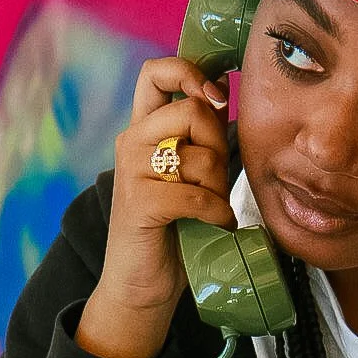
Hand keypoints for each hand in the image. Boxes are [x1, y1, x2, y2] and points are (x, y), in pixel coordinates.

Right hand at [77, 56, 233, 357]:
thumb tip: (225, 95)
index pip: (155, 72)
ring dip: (218, 187)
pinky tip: (215, 224)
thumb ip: (203, 138)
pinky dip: (216, 213)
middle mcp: (131, 141)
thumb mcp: (192, 175)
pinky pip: (197, 194)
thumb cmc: (175, 229)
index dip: (189, 73)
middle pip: (192, 111)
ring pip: (201, 157)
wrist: (142, 285)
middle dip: (220, 146)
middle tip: (217, 180)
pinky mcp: (140, 202)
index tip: (216, 97)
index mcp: (143, 129)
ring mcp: (132, 170)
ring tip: (210, 208)